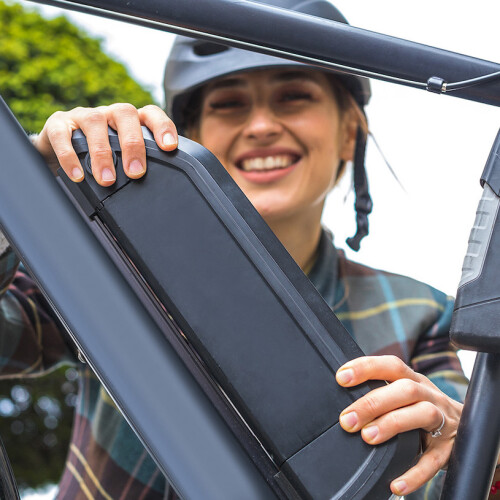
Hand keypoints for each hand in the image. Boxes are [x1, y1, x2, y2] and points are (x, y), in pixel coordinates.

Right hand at [33, 104, 177, 184]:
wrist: (56, 149)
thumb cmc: (100, 155)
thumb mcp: (122, 158)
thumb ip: (139, 166)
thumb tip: (159, 193)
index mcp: (130, 120)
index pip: (151, 113)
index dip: (162, 126)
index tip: (169, 147)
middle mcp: (109, 113)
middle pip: (125, 114)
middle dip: (133, 144)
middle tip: (136, 173)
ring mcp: (83, 115)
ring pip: (95, 122)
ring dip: (102, 153)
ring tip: (107, 180)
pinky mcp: (58, 124)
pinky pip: (63, 135)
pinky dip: (69, 156)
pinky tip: (77, 175)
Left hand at [336, 355, 462, 495]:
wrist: (470, 431)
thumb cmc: (423, 409)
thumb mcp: (406, 396)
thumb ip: (382, 394)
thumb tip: (345, 404)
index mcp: (414, 380)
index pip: (391, 366)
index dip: (367, 367)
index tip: (342, 377)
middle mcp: (429, 396)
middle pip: (405, 390)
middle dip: (373, 402)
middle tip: (348, 419)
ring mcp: (443, 421)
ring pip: (423, 414)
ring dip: (393, 424)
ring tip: (368, 437)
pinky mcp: (449, 450)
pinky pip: (433, 462)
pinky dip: (414, 473)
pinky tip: (395, 483)